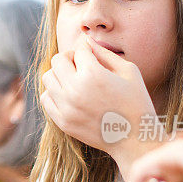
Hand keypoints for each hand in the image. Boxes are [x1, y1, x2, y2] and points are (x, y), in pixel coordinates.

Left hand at [40, 36, 161, 174]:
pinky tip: (69, 95)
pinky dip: (55, 93)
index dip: (87, 50)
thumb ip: (104, 53)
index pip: (78, 50)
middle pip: (58, 61)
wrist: (135, 139)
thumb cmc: (136, 101)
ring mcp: (66, 108)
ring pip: (48, 78)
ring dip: (60, 75)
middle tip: (81, 65)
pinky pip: (46, 98)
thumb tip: (86, 42)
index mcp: (93, 75)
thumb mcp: (128, 71)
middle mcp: (75, 90)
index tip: (93, 56)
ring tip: (75, 80)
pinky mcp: (62, 122)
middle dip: (70, 58)